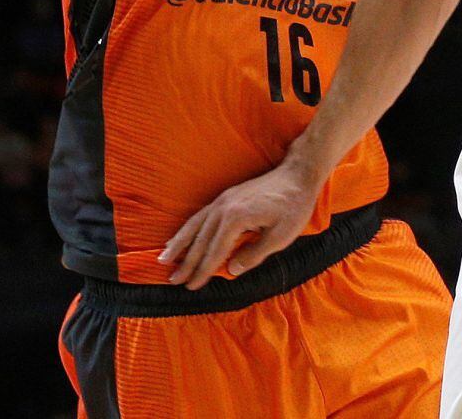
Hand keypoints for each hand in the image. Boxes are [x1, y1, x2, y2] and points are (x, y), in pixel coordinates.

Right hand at [159, 146, 322, 288]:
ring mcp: (224, 199)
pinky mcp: (227, 195)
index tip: (191, 287)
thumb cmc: (293, 207)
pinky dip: (189, 227)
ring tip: (164, 259)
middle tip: (173, 281)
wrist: (298, 174)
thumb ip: (254, 254)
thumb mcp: (280, 236)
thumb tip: (231, 270)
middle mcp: (224, 207)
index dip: (203, 271)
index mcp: (237, 219)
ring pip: (196, 224)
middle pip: (201, 240)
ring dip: (180, 243)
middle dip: (187, 262)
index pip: (216, 251)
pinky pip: (201, 214)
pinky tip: (182, 236)